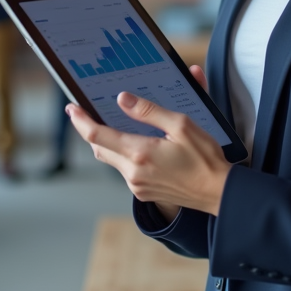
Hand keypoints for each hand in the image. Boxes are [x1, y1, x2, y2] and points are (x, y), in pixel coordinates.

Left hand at [67, 66, 230, 216]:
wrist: (218, 192)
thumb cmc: (204, 158)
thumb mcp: (181, 125)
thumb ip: (149, 111)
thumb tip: (122, 99)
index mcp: (140, 153)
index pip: (97, 135)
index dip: (81, 120)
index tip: (72, 108)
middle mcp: (133, 173)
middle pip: (99, 148)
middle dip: (90, 130)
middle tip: (85, 112)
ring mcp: (137, 185)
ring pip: (112, 159)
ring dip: (108, 142)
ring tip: (111, 124)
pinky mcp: (144, 192)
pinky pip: (124, 170)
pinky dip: (123, 154)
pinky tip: (134, 144)